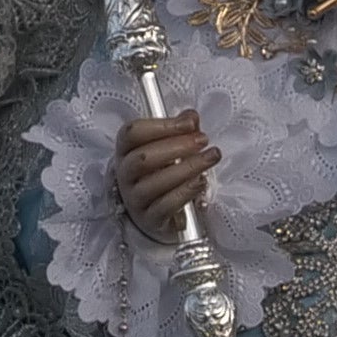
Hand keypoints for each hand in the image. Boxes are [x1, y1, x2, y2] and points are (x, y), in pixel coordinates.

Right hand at [114, 110, 215, 242]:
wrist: (157, 214)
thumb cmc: (161, 175)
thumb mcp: (168, 149)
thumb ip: (180, 130)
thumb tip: (191, 117)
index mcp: (126, 151)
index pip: (133, 133)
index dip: (161, 125)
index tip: (189, 122)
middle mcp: (125, 175)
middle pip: (143, 157)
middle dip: (177, 146)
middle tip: (203, 140)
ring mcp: (135, 199)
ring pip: (155, 183)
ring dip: (188, 167)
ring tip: (210, 158)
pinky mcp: (150, 220)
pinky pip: (166, 206)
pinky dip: (186, 191)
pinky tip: (202, 181)